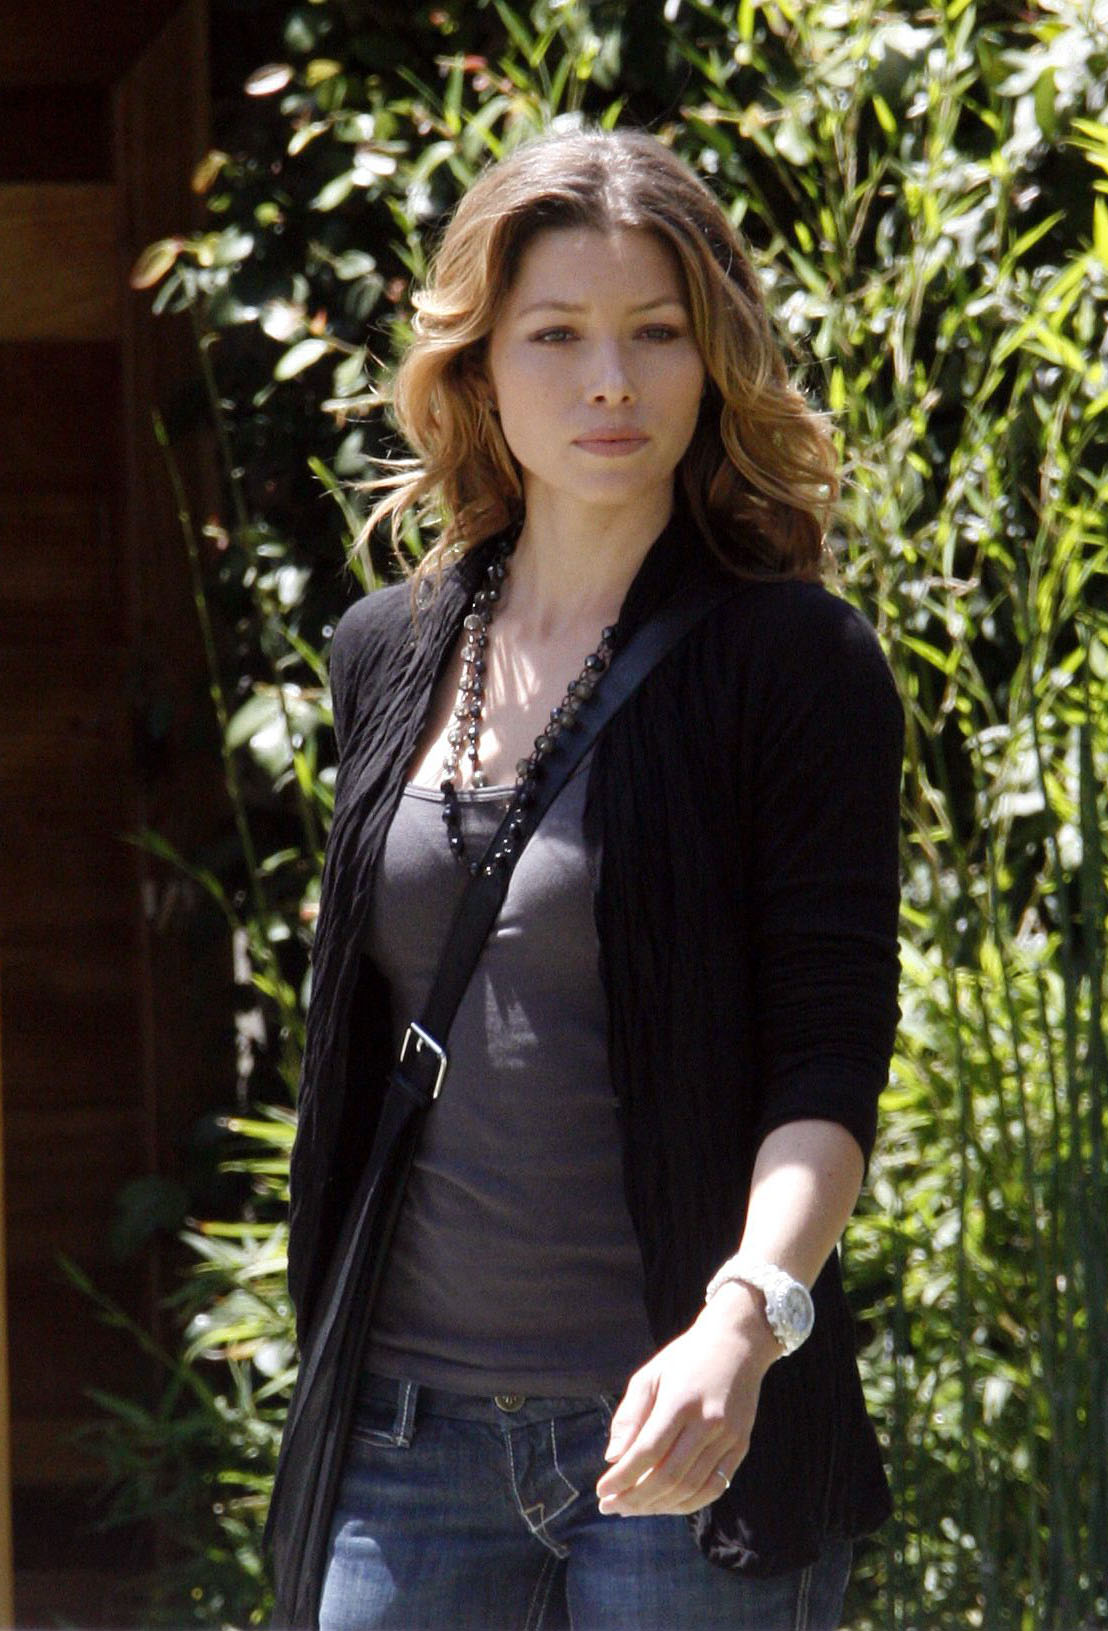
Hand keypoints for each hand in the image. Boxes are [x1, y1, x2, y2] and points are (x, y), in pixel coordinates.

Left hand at [595, 1281, 780, 1516]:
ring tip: (633, 1508)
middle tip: (611, 1507)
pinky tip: (666, 1505)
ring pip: (691, 1487)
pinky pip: (714, 1487)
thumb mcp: (651, 1374)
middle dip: (635, 1498)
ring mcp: (728, 1437)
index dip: (622, 1478)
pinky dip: (688, 1503)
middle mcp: (708, 1422)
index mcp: (681, 1401)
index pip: (647, 1452)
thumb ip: (630, 1415)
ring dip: (658, 1506)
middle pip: (668, 1476)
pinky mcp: (741, 1446)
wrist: (737, 1343)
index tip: (601, 1492)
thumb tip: (614, 1459)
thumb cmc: (686, 1358)